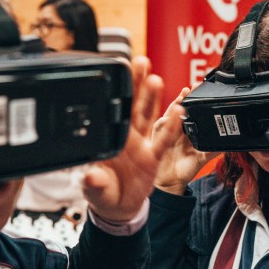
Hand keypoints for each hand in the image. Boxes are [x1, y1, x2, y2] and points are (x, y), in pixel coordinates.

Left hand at [82, 56, 184, 221]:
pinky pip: (164, 139)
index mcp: (108, 140)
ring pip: (147, 116)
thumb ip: (93, 183)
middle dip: (136, 83)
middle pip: (131, 105)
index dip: (116, 93)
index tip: (118, 73)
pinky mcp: (153, 155)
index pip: (112, 111)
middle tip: (140, 61)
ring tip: (156, 79)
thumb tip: (89, 176)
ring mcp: (141, 144)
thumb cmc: (103, 193)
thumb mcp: (95, 189)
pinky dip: (172, 127)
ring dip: (153, 98)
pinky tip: (179, 111)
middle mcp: (125, 137)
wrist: (118, 208)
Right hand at [152, 87, 219, 194]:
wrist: (171, 182)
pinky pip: (159, 127)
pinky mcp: (156, 138)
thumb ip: (214, 149)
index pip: (190, 111)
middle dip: (184, 97)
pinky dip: (164, 121)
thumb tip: (230, 143)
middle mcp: (175, 128)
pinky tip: (169, 117)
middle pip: (179, 108)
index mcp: (186, 130)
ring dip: (175, 105)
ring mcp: (164, 131)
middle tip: (191, 88)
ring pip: (169, 114)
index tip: (201, 90)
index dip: (194, 100)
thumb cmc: (184, 169)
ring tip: (182, 96)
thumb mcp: (202, 158)